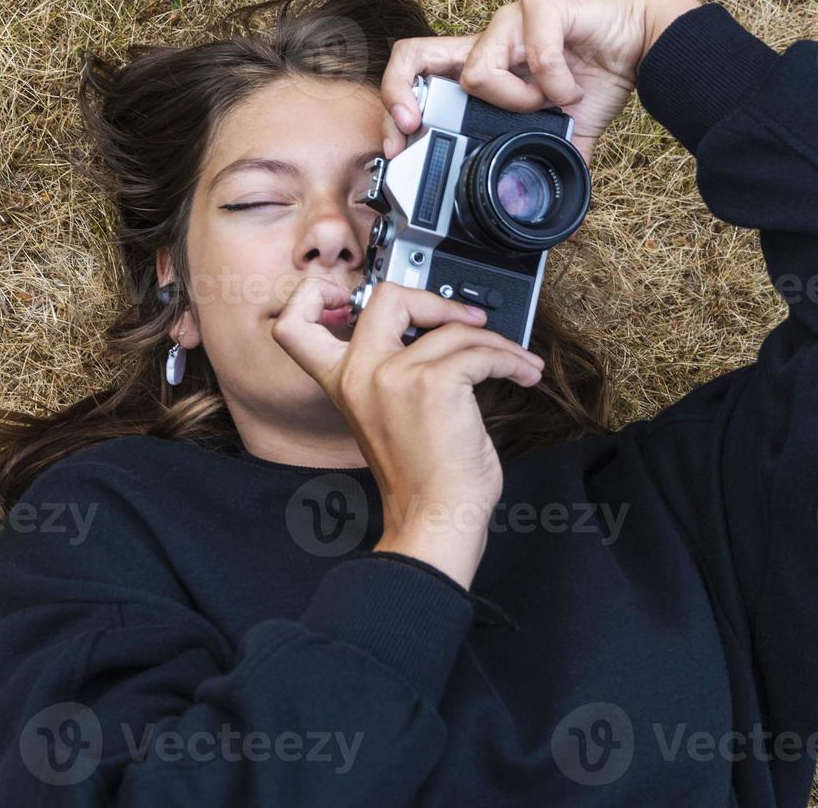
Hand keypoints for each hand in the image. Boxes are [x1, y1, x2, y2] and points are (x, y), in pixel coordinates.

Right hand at [271, 277, 544, 587]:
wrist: (435, 521)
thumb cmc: (422, 481)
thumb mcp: (388, 418)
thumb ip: (394, 374)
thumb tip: (440, 335)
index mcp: (343, 383)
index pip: (294, 325)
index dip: (314, 296)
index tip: (351, 296)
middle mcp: (361, 372)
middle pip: (386, 296)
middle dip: (435, 300)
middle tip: (465, 322)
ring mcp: (395, 375)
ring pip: (454, 329)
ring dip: (498, 343)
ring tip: (518, 363)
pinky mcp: (434, 383)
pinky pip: (482, 352)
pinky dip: (511, 361)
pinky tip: (523, 374)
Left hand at [380, 0, 701, 163]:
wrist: (643, 45)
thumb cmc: (597, 79)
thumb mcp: (560, 134)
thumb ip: (537, 161)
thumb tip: (529, 209)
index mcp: (483, 68)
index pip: (416, 73)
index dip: (396, 105)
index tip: (400, 143)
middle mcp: (487, 42)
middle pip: (412, 55)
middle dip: (402, 98)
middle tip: (415, 129)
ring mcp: (509, 20)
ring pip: (479, 72)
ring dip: (517, 102)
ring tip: (548, 103)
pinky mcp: (542, 6)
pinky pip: (536, 56)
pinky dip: (557, 84)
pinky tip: (573, 86)